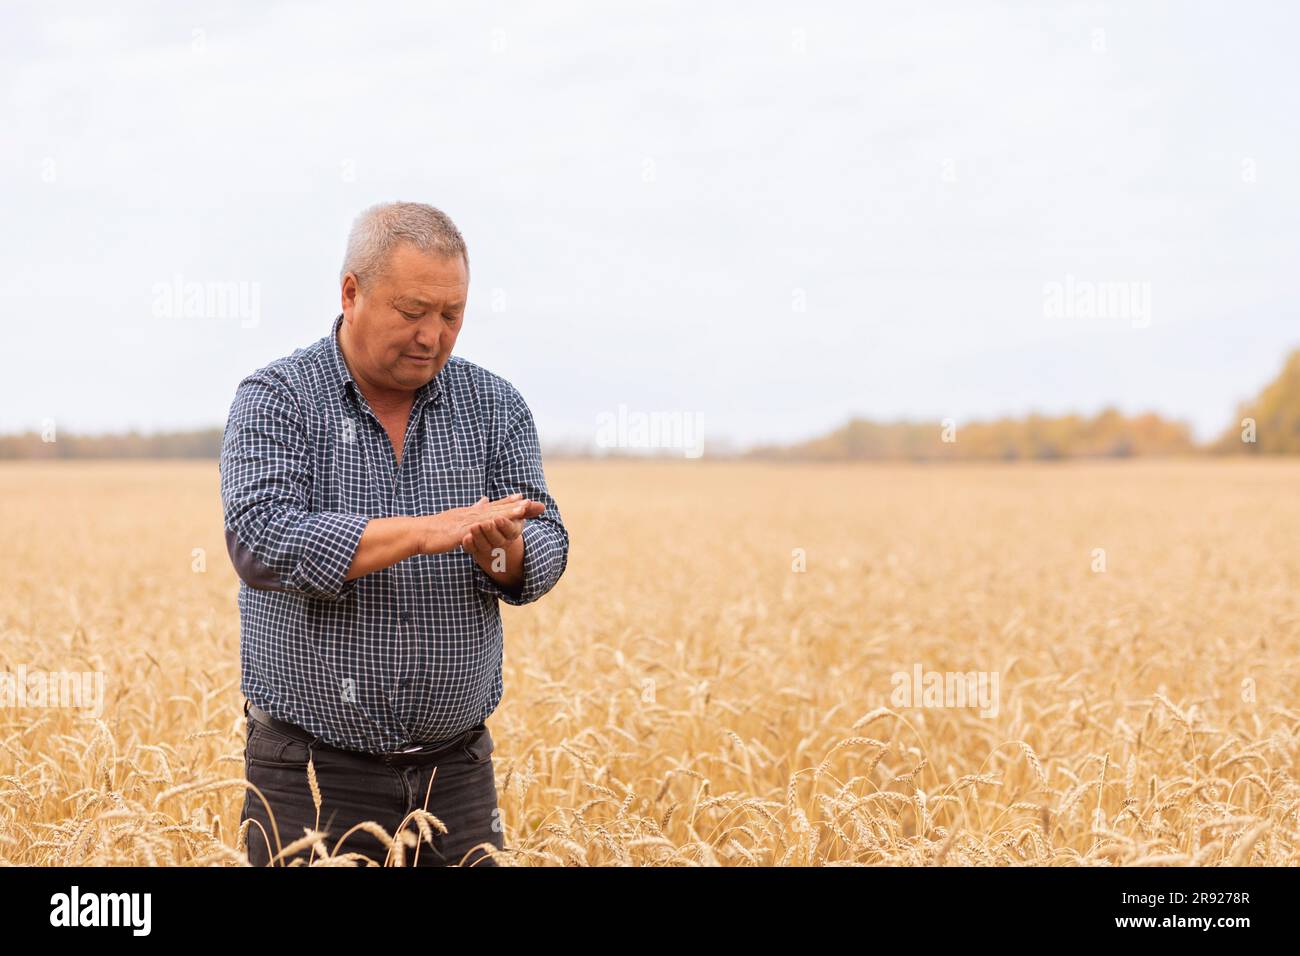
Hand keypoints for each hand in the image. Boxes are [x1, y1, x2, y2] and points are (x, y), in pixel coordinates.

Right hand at [417, 493, 544, 555]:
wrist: (420, 532)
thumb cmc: (438, 528)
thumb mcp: (458, 517)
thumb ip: (473, 509)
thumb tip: (484, 499)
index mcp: (472, 513)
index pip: (495, 507)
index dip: (511, 503)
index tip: (525, 498)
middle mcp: (472, 514)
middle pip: (499, 509)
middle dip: (518, 506)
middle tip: (536, 503)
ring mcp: (466, 521)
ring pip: (491, 516)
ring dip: (507, 512)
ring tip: (524, 509)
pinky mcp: (460, 532)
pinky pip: (476, 529)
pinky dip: (488, 526)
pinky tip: (498, 524)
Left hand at [459, 495, 534, 558]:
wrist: (494, 542)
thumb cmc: (506, 525)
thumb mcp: (516, 516)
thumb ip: (526, 510)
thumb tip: (542, 507)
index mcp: (511, 534)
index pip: (510, 531)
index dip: (505, 525)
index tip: (499, 518)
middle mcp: (500, 543)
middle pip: (497, 539)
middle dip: (490, 531)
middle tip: (485, 522)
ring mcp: (487, 548)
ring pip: (483, 545)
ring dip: (478, 536)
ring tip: (473, 526)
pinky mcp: (475, 550)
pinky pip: (471, 550)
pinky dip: (468, 545)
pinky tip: (465, 538)